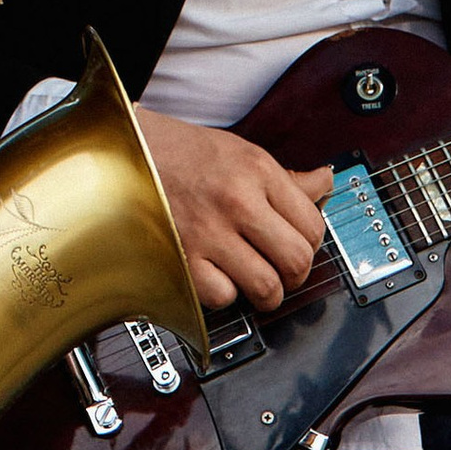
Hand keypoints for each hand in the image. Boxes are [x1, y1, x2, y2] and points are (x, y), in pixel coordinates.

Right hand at [138, 109, 333, 311]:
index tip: (298, 244)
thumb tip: (325, 183)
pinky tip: (216, 274)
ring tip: (254, 280)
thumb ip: (285, 177)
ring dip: (265, 292)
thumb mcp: (239, 152)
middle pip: (297, 261)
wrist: (125, 152)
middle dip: (295, 274)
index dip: (312, 243)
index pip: (313, 226)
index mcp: (257, 171)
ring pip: (267, 287)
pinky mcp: (182, 259)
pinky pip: (224, 297)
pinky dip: (223, 294)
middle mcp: (237, 201)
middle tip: (281, 269)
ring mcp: (209, 232)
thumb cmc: (180, 152)